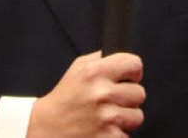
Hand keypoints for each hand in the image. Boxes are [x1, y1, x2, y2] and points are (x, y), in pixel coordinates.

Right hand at [28, 51, 145, 137]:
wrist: (48, 127)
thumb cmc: (65, 98)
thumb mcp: (78, 68)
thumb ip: (101, 59)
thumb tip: (123, 57)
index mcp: (95, 72)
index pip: (134, 64)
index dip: (133, 72)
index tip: (129, 78)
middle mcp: (102, 93)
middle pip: (139, 93)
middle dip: (128, 98)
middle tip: (112, 101)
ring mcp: (107, 118)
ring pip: (137, 116)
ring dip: (125, 118)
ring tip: (107, 116)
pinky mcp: (110, 137)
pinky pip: (127, 134)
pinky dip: (117, 134)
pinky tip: (102, 129)